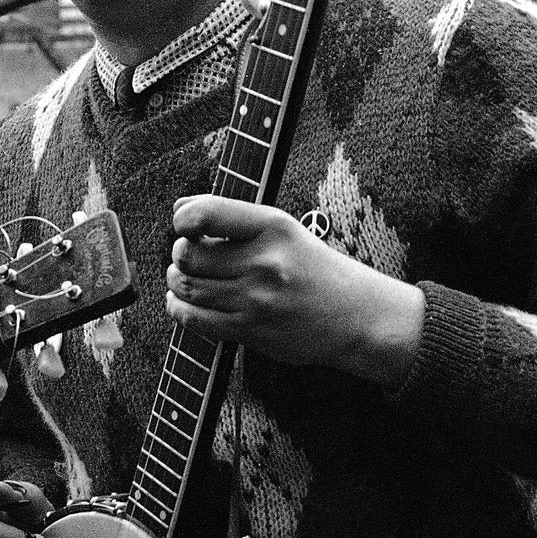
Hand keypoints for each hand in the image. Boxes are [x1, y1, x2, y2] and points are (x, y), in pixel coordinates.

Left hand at [166, 195, 423, 387]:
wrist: (358, 318)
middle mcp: (264, 262)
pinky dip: (178, 307)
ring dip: (177, 280)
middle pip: (187, 254)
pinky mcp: (250, 331)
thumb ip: (233, 217)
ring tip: (189, 277)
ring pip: (185, 286)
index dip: (183, 219)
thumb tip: (179, 206)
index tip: (186, 226)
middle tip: (191, 256)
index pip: (206, 213)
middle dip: (180, 254)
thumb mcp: (286, 230)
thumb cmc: (315, 269)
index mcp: (275, 227)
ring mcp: (256, 299)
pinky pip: (192, 318)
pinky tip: (185, 301)